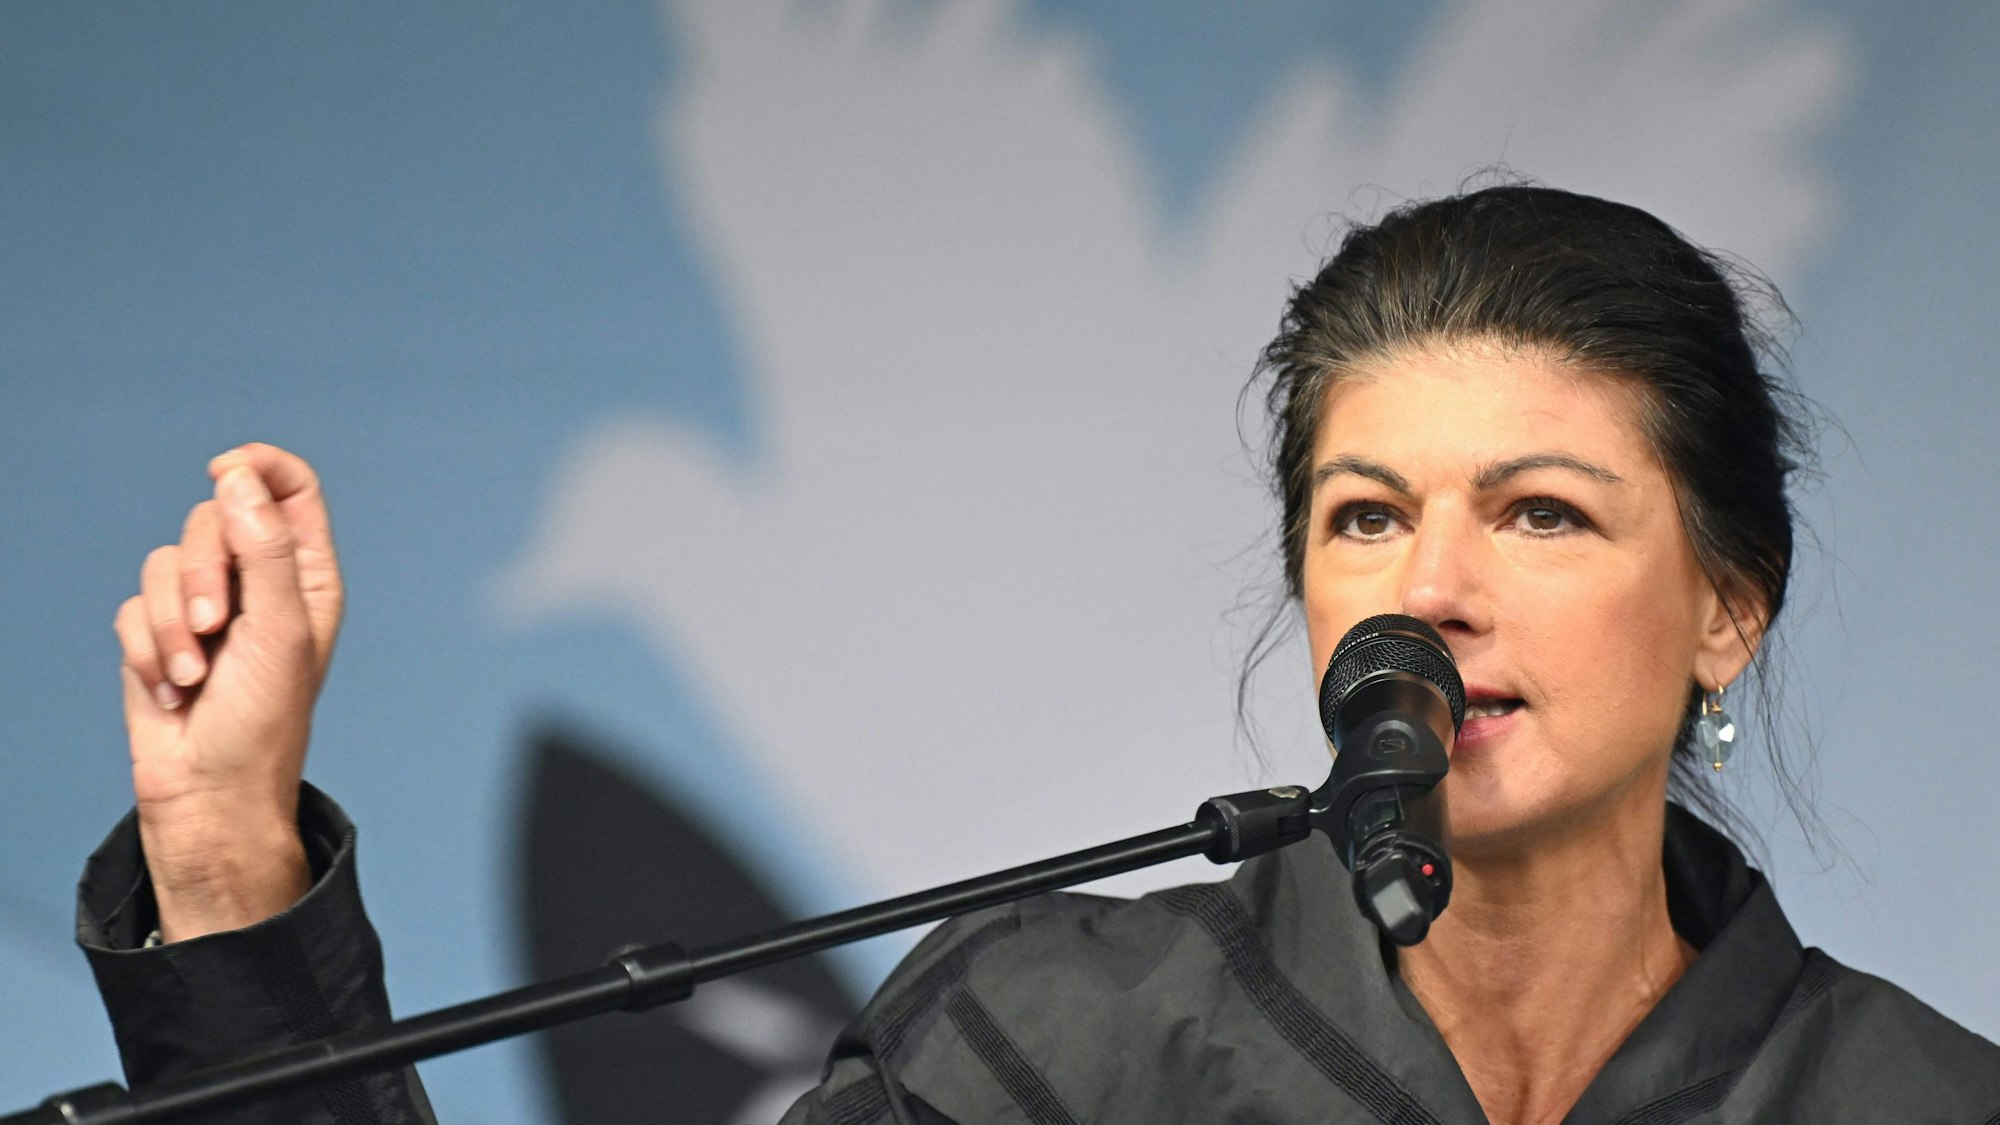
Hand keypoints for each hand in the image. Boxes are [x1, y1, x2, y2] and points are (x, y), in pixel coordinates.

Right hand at [111, 443, 343, 941]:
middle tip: (214, 628)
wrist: (210, 792)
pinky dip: (145, 648)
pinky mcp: (157, 634)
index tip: (226, 471)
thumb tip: (238, 478)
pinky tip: (172, 690)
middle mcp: (258, 583)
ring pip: (166, 562)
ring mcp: (205, 607)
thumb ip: (265, 550)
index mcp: (305, 576)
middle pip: (215, 517)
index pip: (290, 489)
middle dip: (204, 571)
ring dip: (171, 623)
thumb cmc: (263, 722)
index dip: (259, 467)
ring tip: (195, 675)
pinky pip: (131, 607)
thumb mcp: (280, 631)